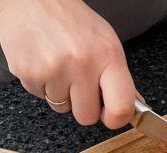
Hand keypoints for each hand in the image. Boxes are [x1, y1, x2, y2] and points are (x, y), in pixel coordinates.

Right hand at [0, 0, 135, 128]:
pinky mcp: (28, 71)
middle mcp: (81, 63)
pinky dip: (41, 84)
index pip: (121, 108)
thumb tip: (138, 105)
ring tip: (57, 65)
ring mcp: (53, 68)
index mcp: (107, 55)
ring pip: (62, 108)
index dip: (115, 119)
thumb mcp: (105, 42)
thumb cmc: (70, 19)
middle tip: (77, 82)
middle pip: (87, 117)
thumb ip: (120, 78)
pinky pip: (40, 96)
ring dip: (60, 93)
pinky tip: (42, 62)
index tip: (110, 116)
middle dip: (83, 105)